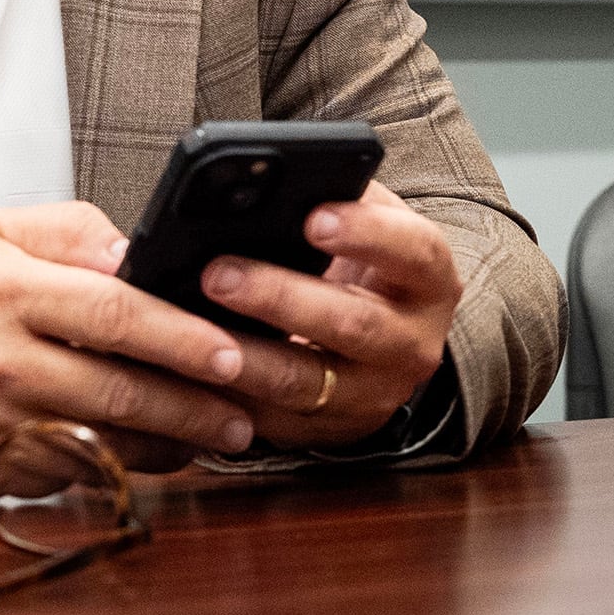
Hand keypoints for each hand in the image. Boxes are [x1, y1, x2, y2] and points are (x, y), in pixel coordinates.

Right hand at [0, 202, 260, 485]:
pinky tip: (140, 459)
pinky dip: (105, 470)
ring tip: (212, 438)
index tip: (233, 351)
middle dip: (197, 407)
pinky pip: (57, 478)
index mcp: (2, 292)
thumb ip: (66, 232)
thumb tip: (136, 253)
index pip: (115, 313)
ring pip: (100, 447)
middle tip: (244, 413)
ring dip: (166, 449)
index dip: (183, 337)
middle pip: (121, 392)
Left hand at [194, 182, 458, 448]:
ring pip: (306, 383)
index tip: (312, 216)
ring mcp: (376, 395)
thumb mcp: (365, 228)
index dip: (367, 235)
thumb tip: (268, 181)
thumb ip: (335, 200)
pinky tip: (184, 375)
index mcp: (430, 281)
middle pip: (352, 324)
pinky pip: (270, 422)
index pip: (414, 253)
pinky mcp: (331, 433)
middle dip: (280, 297)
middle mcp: (414, 343)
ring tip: (189, 331)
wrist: (384, 340)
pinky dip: (223, 399)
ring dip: (243, 356)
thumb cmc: (361, 266)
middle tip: (217, 272)